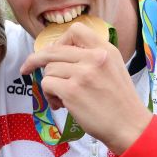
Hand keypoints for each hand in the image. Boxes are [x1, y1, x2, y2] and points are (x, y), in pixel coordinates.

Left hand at [19, 22, 151, 153]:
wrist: (130, 127)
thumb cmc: (120, 103)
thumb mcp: (114, 68)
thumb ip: (92, 57)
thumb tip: (58, 53)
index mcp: (105, 49)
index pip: (75, 30)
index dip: (59, 40)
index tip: (54, 51)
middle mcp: (94, 57)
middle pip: (54, 50)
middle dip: (36, 60)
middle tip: (27, 68)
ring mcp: (83, 73)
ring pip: (49, 69)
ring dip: (50, 85)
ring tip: (62, 98)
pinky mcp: (72, 91)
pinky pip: (47, 84)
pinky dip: (49, 96)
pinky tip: (61, 105)